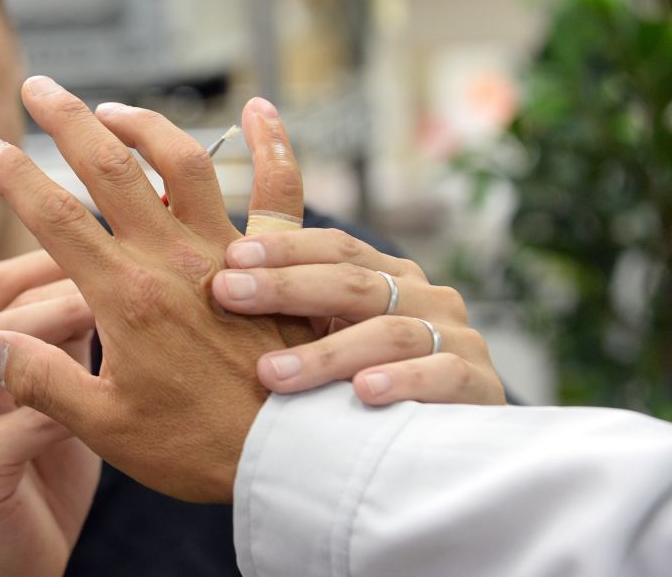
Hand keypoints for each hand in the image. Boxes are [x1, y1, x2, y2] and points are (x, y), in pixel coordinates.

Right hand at [0, 78, 307, 501]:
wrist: (289, 454)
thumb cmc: (199, 449)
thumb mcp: (107, 429)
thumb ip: (43, 382)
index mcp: (125, 296)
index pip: (53, 218)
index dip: (12, 177)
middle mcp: (173, 259)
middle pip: (110, 169)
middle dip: (67, 121)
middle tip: (37, 86)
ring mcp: (227, 251)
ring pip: (182, 163)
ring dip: (143, 125)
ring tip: (111, 107)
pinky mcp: (276, 259)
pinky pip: (279, 190)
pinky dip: (272, 146)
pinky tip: (260, 109)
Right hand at [0, 250, 99, 576]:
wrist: (14, 570)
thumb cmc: (47, 472)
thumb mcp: (65, 393)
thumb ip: (71, 341)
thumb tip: (106, 280)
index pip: (5, 279)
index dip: (55, 252)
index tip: (116, 245)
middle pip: (3, 301)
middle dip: (69, 285)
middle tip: (131, 279)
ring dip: (62, 329)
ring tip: (119, 326)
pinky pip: (17, 422)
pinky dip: (67, 404)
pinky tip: (110, 402)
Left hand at [213, 229, 505, 404]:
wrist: (443, 456)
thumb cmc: (366, 389)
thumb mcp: (330, 337)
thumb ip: (292, 298)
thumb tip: (224, 257)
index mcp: (389, 276)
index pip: (336, 248)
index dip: (284, 248)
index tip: (231, 260)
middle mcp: (425, 297)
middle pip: (354, 283)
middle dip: (284, 287)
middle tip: (228, 294)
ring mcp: (457, 337)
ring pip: (389, 331)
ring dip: (326, 353)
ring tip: (271, 373)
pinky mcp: (480, 385)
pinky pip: (442, 374)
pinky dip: (401, 380)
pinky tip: (362, 392)